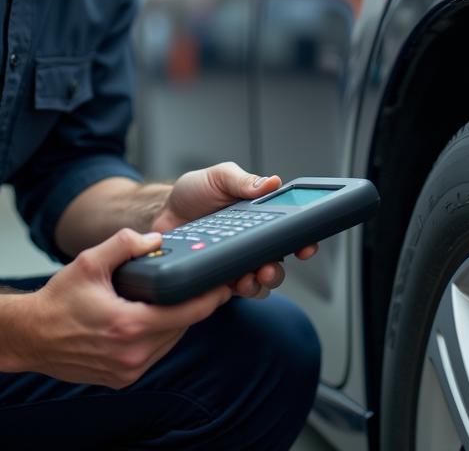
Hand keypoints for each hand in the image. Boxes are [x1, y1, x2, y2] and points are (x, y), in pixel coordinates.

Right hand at [17, 228, 230, 387]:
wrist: (30, 336)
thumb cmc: (58, 299)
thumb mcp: (89, 261)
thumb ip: (124, 245)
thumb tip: (155, 237)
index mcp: (129, 325)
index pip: (187, 312)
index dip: (210, 296)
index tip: (225, 281)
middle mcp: (133, 354)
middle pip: (182, 326)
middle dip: (195, 304)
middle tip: (206, 281)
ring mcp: (129, 370)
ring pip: (170, 341)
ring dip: (178, 319)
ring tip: (181, 294)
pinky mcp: (123, 378)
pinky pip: (155, 352)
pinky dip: (160, 333)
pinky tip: (156, 313)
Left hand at [151, 162, 317, 298]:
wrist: (162, 214)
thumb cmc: (192, 193)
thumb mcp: (218, 177)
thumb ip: (243, 180)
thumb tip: (272, 182)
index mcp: (259, 214)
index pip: (289, 227)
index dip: (302, 237)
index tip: (306, 244)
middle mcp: (253, 240)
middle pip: (279, 260)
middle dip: (280, 267)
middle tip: (269, 265)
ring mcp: (238, 260)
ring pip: (262, 280)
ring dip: (261, 282)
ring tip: (251, 276)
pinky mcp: (222, 277)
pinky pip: (239, 291)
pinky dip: (240, 289)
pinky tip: (231, 282)